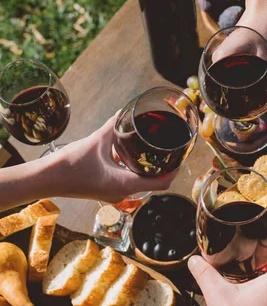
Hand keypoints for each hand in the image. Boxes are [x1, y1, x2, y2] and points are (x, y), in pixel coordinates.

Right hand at [58, 114, 174, 202]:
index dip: (174, 170)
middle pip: (152, 181)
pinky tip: (126, 151)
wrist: (46, 179)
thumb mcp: (96, 141)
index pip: (161, 182)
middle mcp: (122, 193)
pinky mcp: (104, 190)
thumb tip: (125, 112)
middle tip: (167, 148)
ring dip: (144, 166)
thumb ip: (113, 126)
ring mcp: (112, 193)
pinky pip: (124, 179)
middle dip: (161, 166)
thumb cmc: (70, 164)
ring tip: (150, 147)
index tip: (180, 156)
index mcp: (125, 184)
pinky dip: (129, 167)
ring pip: (137, 180)